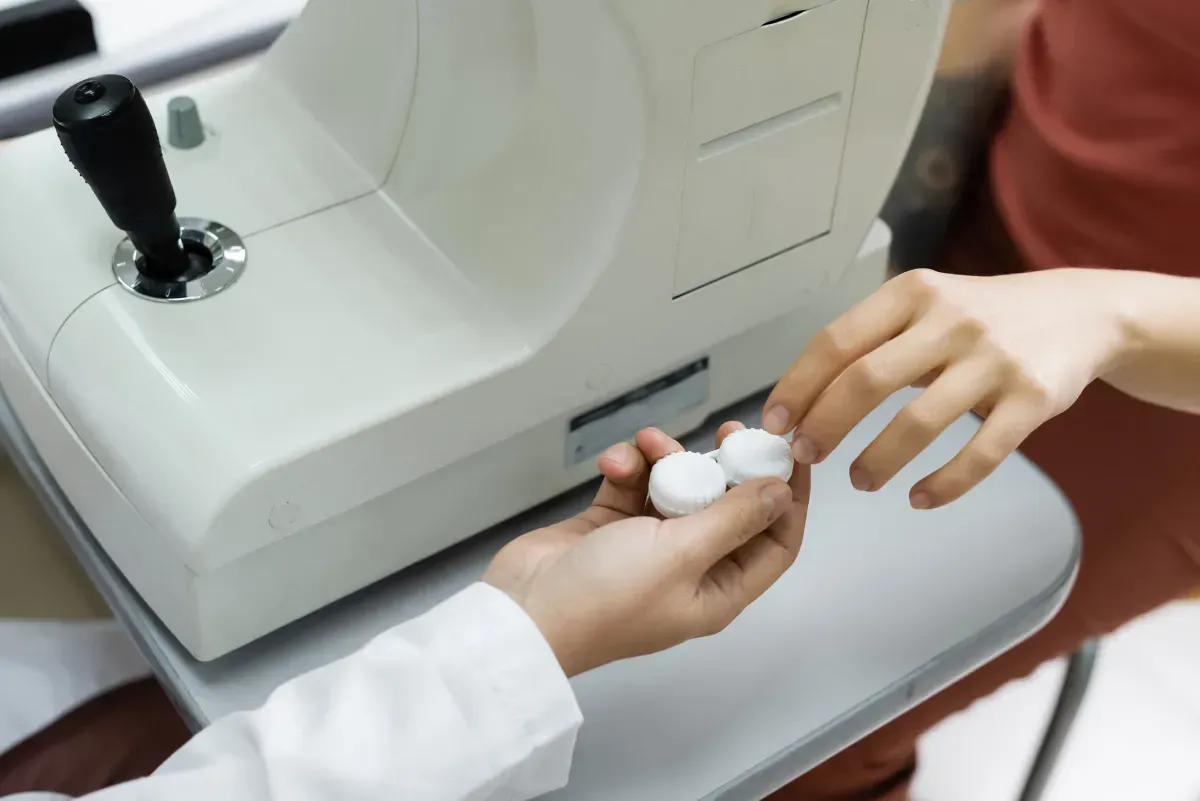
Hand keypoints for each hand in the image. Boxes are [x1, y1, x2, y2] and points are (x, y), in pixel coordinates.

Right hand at [483, 425, 809, 676]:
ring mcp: (648, 548)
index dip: (788, 499)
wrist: (524, 612)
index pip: (775, 542)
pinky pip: (633, 487)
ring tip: (648, 443)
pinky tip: (613, 465)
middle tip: (726, 431)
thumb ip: (734, 519)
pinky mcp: (610, 528)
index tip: (788, 452)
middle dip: (726, 468)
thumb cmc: (607, 596)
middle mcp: (689, 569)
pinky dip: (626, 470)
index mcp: (718, 590)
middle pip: (727, 508)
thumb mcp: (682, 554)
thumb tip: (781, 493)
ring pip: (677, 489)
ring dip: (666, 461)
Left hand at [762, 268, 1128, 509]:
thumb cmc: (982, 316)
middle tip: (806, 455)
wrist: (1081, 312)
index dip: (798, 386)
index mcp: (911, 294)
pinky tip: (920, 498)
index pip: (836, 341)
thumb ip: (873, 341)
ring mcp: (994, 359)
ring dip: (878, 460)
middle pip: (866, 381)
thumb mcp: (925, 307)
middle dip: (825, 425)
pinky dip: (945, 484)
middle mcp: (950, 320)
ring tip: (860, 481)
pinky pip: (981, 453)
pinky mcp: (1033, 398)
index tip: (774, 423)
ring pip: (918, 422)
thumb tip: (802, 399)